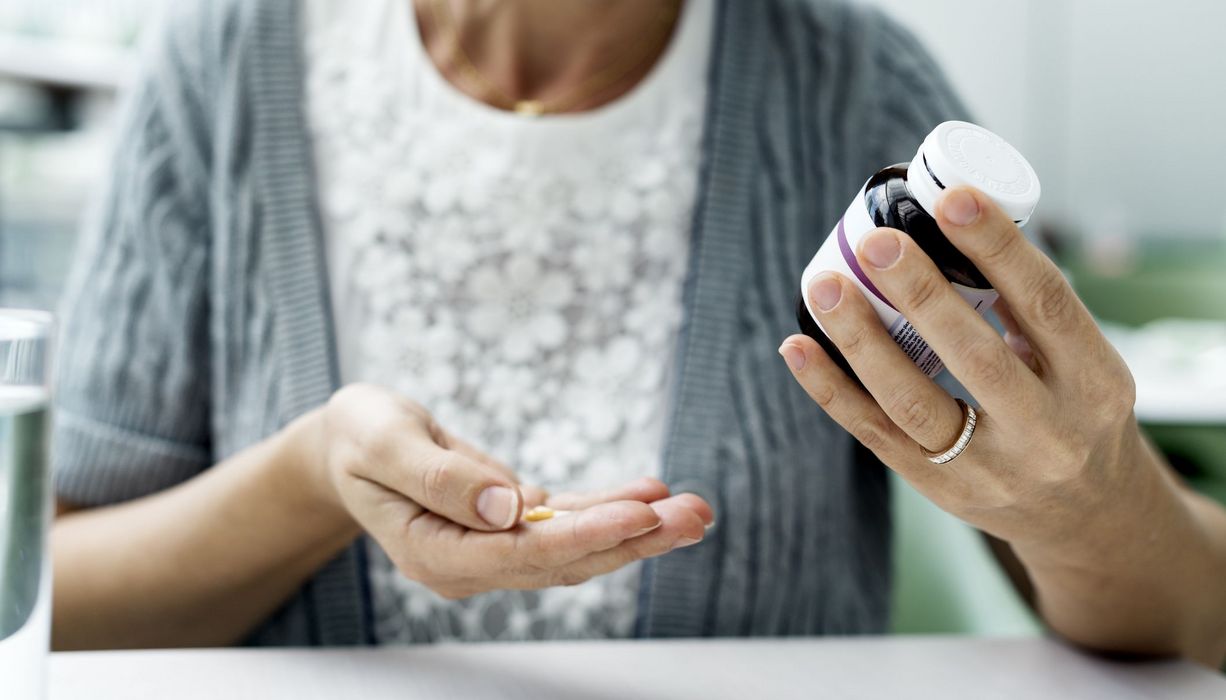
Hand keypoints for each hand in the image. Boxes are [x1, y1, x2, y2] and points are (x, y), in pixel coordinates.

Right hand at [312, 383, 711, 598]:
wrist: (350, 444)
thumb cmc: (359, 436)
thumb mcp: (382, 443)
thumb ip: (439, 478)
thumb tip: (507, 506)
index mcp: (433, 552)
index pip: (523, 554)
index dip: (587, 535)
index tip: (641, 513)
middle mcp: (471, 562)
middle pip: (564, 559)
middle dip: (634, 539)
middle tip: (696, 516)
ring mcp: (493, 547)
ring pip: (577, 545)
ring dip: (638, 529)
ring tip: (696, 510)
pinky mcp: (510, 523)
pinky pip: (568, 519)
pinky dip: (610, 506)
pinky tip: (652, 493)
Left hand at [779, 187, 1144, 553]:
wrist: (1086, 515)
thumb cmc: (1075, 411)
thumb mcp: (1085, 362)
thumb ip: (1029, 308)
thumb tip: (952, 228)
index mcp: (1096, 381)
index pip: (1047, 304)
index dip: (998, 249)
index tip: (950, 201)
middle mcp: (1047, 431)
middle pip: (975, 357)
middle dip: (920, 294)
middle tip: (877, 241)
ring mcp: (989, 468)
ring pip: (913, 402)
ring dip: (861, 341)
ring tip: (825, 287)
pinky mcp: (940, 488)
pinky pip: (875, 435)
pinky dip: (831, 390)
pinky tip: (798, 348)